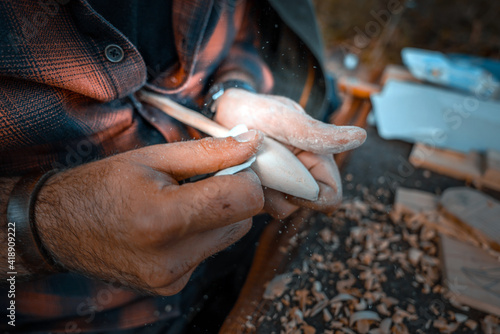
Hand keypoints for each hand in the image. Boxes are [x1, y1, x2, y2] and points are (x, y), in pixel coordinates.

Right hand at [35, 131, 263, 294]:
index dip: (247, 175)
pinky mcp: (172, 287)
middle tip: (206, 178)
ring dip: (220, 215)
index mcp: (164, 218)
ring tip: (183, 200)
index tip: (233, 162)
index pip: (245, 199)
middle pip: (243, 220)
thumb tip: (253, 142)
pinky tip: (173, 224)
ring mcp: (172, 279)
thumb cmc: (102, 185)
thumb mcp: (153, 156)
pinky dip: (203, 234)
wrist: (57, 229)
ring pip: (230, 236)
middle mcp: (171, 258)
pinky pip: (209, 252)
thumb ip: (209, 151)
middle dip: (234, 194)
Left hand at [214, 89, 366, 217]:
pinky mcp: (257, 190)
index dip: (313, 200)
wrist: (221, 112)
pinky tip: (237, 172)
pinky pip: (256, 206)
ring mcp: (278, 184)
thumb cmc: (257, 109)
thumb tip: (360, 136)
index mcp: (316, 159)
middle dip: (278, 194)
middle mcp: (299, 175)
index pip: (329, 196)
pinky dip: (246, 193)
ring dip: (259, 192)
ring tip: (245, 166)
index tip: (288, 190)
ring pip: (277, 208)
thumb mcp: (285, 118)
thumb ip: (318, 133)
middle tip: (256, 169)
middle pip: (300, 206)